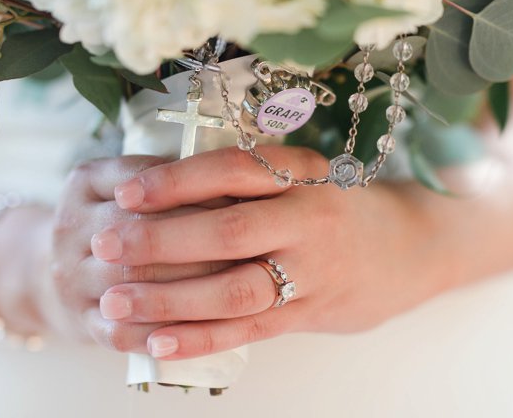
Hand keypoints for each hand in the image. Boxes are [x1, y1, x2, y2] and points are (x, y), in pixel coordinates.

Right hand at [0, 155, 235, 346]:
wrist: (60, 270)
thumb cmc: (118, 220)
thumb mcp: (129, 185)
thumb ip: (173, 180)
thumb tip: (241, 181)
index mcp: (85, 182)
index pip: (143, 182)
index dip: (196, 191)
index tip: (243, 197)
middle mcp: (70, 228)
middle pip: (139, 233)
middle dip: (200, 239)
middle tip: (253, 242)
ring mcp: (72, 278)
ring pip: (136, 283)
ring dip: (191, 285)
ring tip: (240, 281)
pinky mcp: (82, 322)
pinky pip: (126, 332)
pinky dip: (167, 331)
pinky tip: (207, 327)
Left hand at [90, 146, 436, 360]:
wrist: (408, 247)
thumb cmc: (336, 205)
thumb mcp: (304, 174)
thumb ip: (249, 177)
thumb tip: (161, 179)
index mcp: (303, 174)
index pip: (235, 169)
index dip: (177, 179)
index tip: (126, 190)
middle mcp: (310, 219)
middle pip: (229, 231)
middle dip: (160, 239)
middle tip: (105, 244)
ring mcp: (314, 271)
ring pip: (235, 289)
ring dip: (169, 298)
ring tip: (115, 301)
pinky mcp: (311, 313)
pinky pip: (250, 330)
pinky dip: (201, 338)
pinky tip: (157, 343)